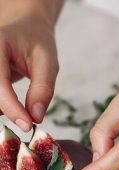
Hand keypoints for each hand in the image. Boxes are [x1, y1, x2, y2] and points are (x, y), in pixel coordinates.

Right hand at [0, 14, 58, 130]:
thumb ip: (43, 89)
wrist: (24, 29)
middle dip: (8, 112)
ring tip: (23, 114)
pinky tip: (15, 109)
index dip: (11, 108)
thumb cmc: (37, 43)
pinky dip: (2, 108)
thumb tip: (36, 117)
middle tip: (28, 123)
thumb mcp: (48, 62)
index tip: (27, 126)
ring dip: (4, 111)